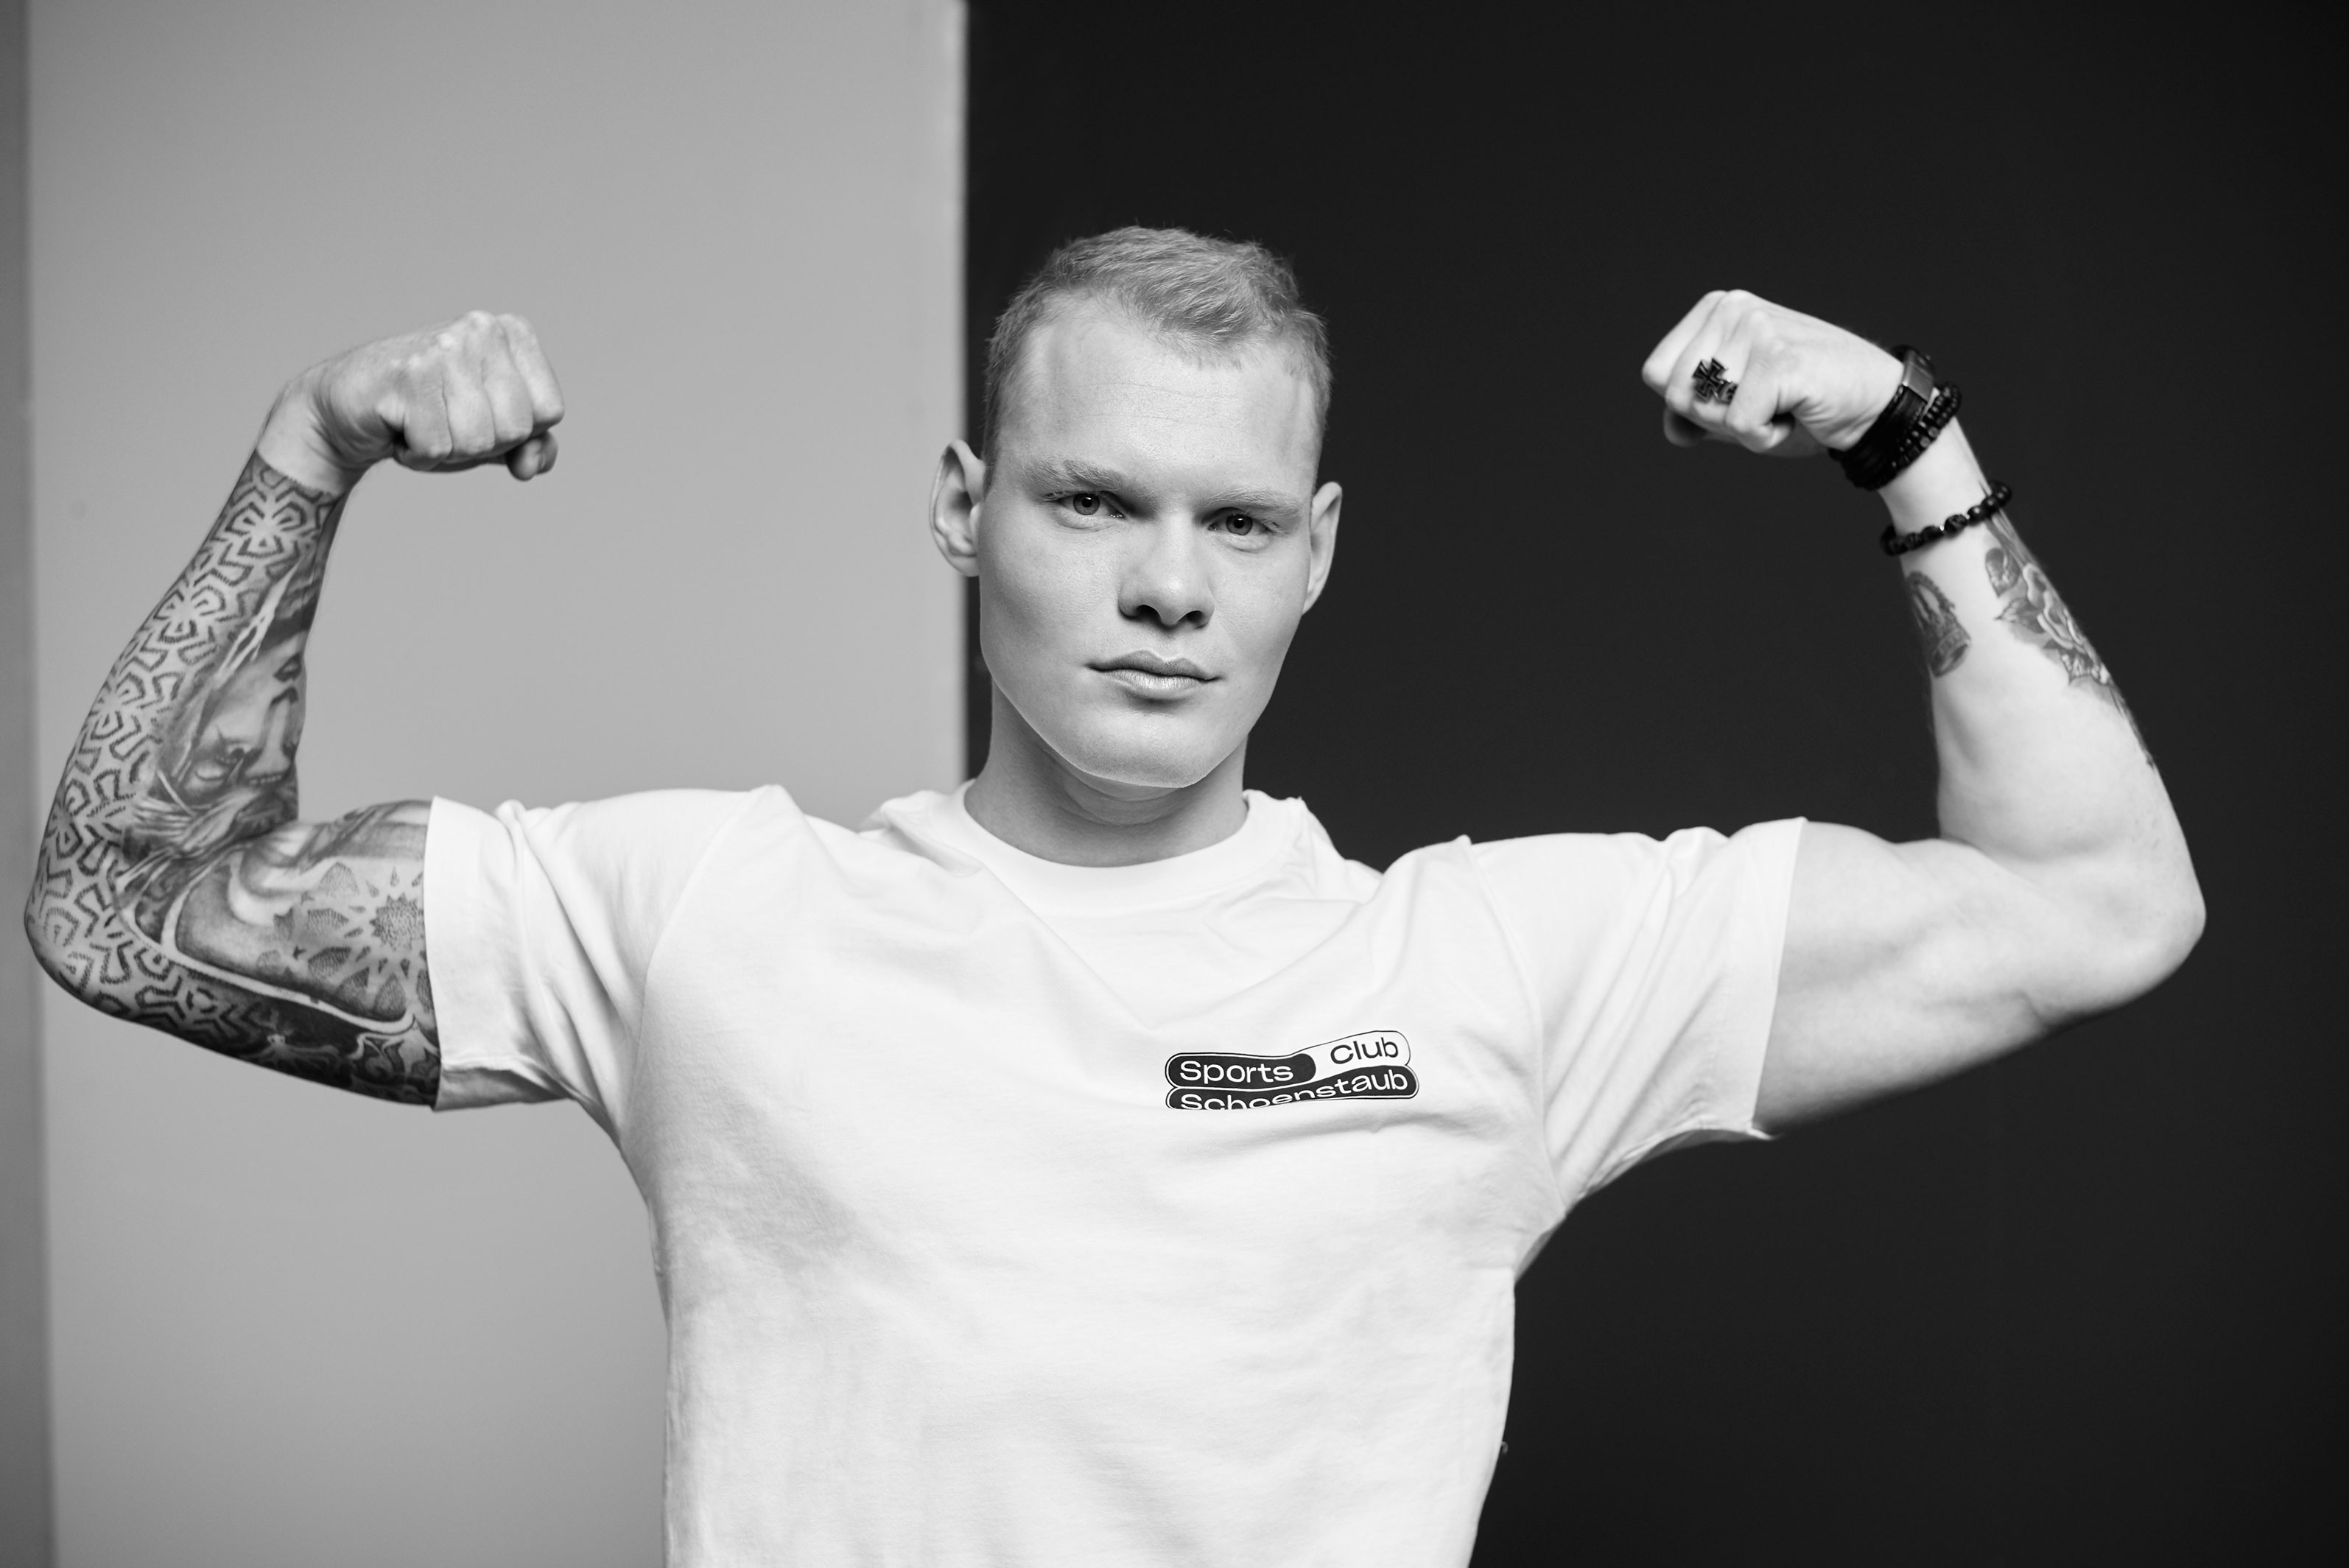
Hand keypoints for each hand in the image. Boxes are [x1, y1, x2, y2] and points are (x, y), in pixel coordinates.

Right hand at [258, 311, 563, 492]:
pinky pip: (438, 447)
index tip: (482, 416)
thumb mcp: (493, 434)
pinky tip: (399, 428)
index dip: (519, 433)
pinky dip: (418, 455)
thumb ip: (532, 446)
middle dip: (482, 444)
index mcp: (511, 333)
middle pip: (517, 428)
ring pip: (479, 440)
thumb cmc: (429, 418)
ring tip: (423, 423)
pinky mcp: (407, 375)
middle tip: (446, 422)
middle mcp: (481, 328)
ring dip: (449, 451)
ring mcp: (443, 349)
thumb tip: (534, 463)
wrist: (346, 414)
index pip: (551, 411)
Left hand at [1639, 290, 1902, 457]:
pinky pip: (1740, 426)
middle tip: (1767, 403)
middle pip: (1675, 395)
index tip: (1741, 395)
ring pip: (1704, 411)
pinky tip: (1798, 414)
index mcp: (1717, 308)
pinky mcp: (1779, 359)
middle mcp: (1733, 308)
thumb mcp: (1736, 410)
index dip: (1691, 405)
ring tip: (1783, 405)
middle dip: (1716, 419)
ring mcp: (1757, 329)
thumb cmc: (1804, 407)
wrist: (1874, 408)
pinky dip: (1766, 438)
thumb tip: (1673, 431)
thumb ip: (1694, 414)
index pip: (1656, 374)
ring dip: (1744, 429)